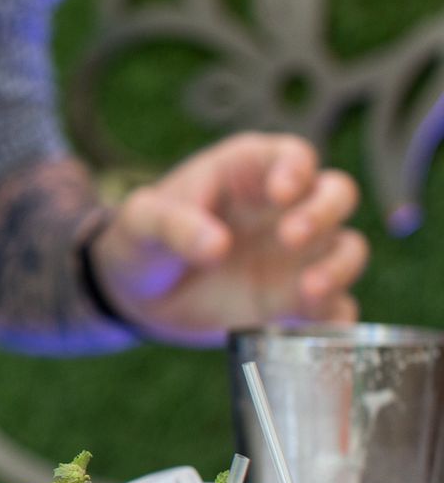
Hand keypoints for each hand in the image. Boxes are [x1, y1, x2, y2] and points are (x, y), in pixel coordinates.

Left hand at [88, 133, 367, 345]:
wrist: (136, 296)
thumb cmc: (142, 241)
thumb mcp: (142, 222)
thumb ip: (174, 226)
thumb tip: (217, 247)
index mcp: (248, 172)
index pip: (293, 156)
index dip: (296, 169)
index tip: (281, 193)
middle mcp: (284, 209)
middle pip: (336, 195)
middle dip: (324, 213)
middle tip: (290, 238)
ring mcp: (296, 255)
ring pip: (346, 249)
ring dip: (339, 266)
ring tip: (309, 289)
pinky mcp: (295, 300)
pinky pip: (334, 306)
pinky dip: (336, 316)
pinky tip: (321, 327)